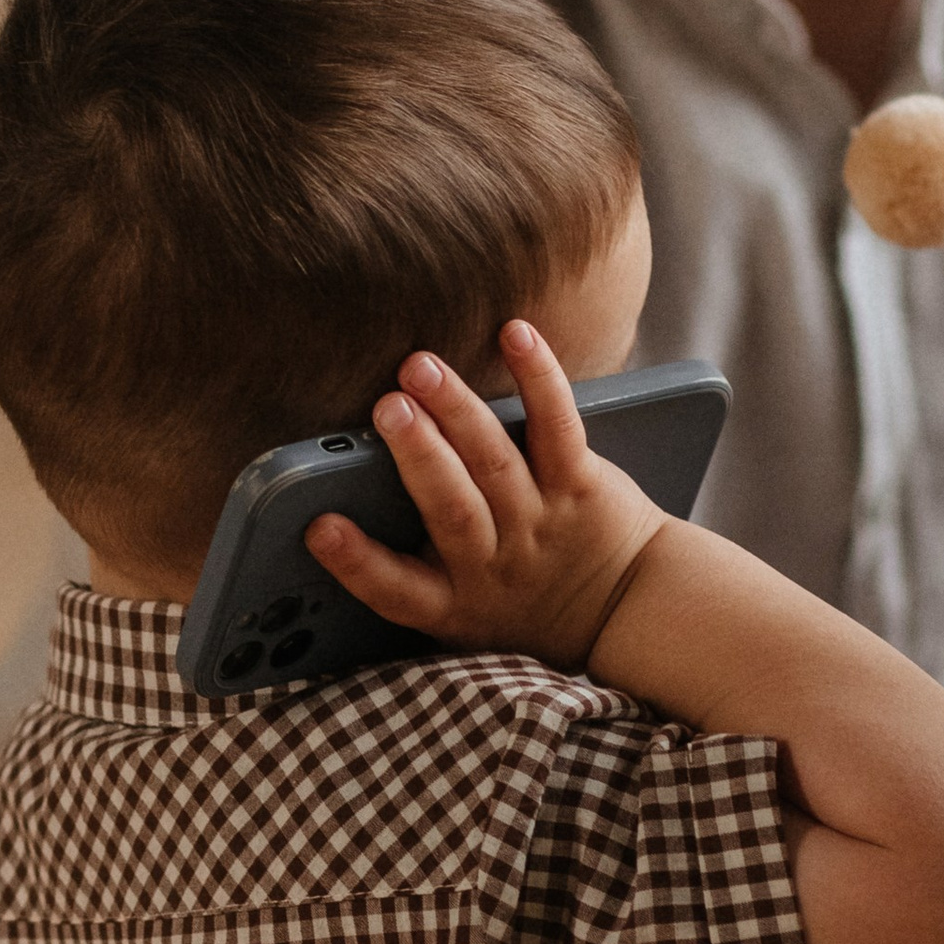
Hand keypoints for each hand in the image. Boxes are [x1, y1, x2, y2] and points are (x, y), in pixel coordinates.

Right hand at [305, 323, 662, 667]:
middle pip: (451, 509)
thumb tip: (322, 508)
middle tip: (387, 409)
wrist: (622, 609)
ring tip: (421, 368)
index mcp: (449, 601)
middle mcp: (493, 564)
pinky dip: (538, 377)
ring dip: (456, 410)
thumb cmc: (517, 597)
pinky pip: (557, 425)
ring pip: (494, 462)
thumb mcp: (459, 608)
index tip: (320, 528)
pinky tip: (515, 335)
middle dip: (418, 456)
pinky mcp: (579, 484)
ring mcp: (538, 521)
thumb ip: (406, 568)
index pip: (394, 590)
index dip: (355, 561)